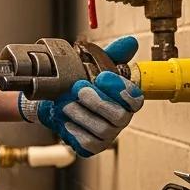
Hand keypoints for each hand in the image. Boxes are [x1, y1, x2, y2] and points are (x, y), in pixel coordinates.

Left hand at [18, 36, 142, 156]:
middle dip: (97, 101)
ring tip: (66, 103)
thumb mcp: (94, 65)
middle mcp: (120, 119)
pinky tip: (65, 119)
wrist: (55, 101)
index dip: (120, 88)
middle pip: (119, 116)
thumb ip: (112, 54)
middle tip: (78, 88)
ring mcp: (107, 135)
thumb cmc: (78, 84)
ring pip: (101, 129)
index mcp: (126, 100)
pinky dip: (74, 130)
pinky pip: (87, 143)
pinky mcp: (92, 147)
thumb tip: (129, 42)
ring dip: (81, 114)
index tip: (102, 76)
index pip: (135, 98)